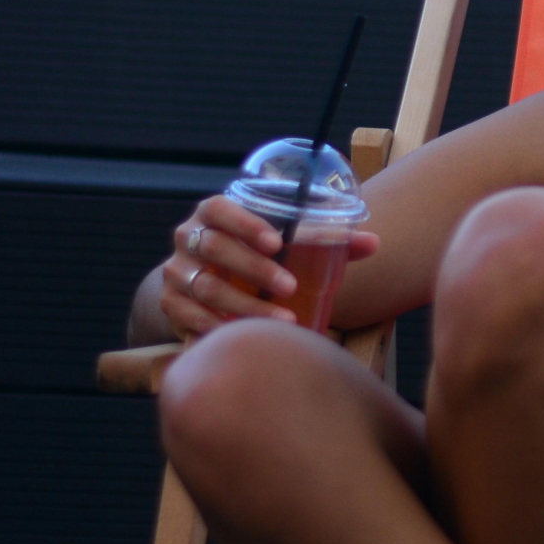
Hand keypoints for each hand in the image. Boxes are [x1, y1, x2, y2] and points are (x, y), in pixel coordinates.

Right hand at [154, 195, 378, 339]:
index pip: (219, 209)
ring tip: (283, 319)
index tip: (277, 242)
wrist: (199, 277)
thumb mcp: (281, 240)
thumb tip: (373, 242)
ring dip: (245, 305)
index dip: (245, 223)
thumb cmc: (251, 252)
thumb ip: (324, 238)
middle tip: (291, 286)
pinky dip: (218, 326)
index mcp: (213, 214)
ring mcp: (176, 271)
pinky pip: (189, 316)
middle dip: (254, 269)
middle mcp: (188, 238)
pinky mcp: (170, 303)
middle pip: (215, 249)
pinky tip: (244, 334)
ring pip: (206, 286)